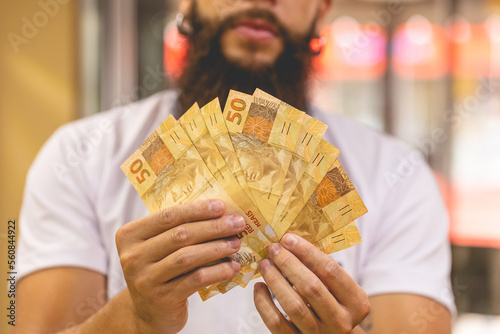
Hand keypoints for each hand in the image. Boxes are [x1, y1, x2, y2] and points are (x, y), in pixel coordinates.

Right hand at [115, 199, 244, 333]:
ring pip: (188, 257)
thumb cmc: (159, 270)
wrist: (148, 313)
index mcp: (130, 236)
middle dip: (213, 227)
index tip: (221, 206)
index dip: (197, 209)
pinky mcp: (162, 299)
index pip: (167, 216)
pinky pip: (195, 280)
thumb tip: (219, 212)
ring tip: (236, 244)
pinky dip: (217, 271)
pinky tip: (232, 267)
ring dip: (217, 248)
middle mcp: (133, 257)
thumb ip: (177, 229)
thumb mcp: (158, 247)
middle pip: (180, 235)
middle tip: (238, 223)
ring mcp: (146, 280)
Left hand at [254, 234, 369, 332]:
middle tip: (273, 249)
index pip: (330, 270)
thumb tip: (289, 241)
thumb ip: (320, 269)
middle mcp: (342, 322)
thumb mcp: (336, 288)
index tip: (288, 239)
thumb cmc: (330, 304)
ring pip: (293, 305)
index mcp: (356, 302)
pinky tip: (259, 287)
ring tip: (264, 264)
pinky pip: (276, 322)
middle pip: (311, 286)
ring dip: (275, 280)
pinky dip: (263, 303)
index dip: (307, 252)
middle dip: (288, 263)